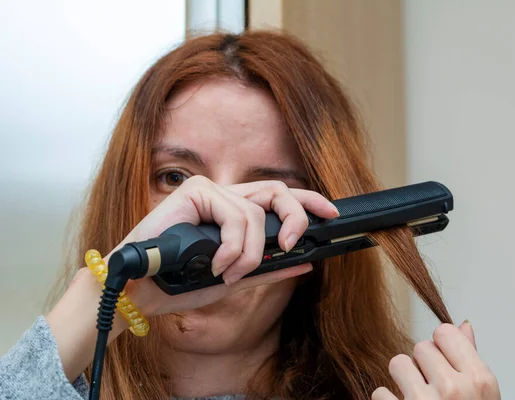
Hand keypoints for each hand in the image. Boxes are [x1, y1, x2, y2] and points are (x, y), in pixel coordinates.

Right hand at [109, 176, 339, 316]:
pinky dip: (233, 247)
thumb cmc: (180, 283)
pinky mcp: (196, 192)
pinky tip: (218, 265)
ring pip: (255, 214)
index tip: (331, 214)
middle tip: (290, 244)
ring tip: (228, 273)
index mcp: (234, 214)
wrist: (140, 290)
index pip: (277, 198)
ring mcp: (210, 192)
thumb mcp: (235, 279)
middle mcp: (225, 198)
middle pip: (276, 192)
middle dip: (295, 216)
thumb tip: (305, 264)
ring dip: (250, 253)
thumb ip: (268, 270)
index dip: (308, 201)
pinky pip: (235, 216)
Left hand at [372, 321, 499, 399]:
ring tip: (416, 399)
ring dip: (403, 380)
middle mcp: (455, 390)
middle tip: (434, 389)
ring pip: (398, 363)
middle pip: (421, 347)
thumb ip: (470, 360)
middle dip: (424, 365)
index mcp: (481, 382)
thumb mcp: (483, 398)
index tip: (444, 364)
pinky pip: (380, 392)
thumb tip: (464, 325)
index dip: (442, 348)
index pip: (445, 333)